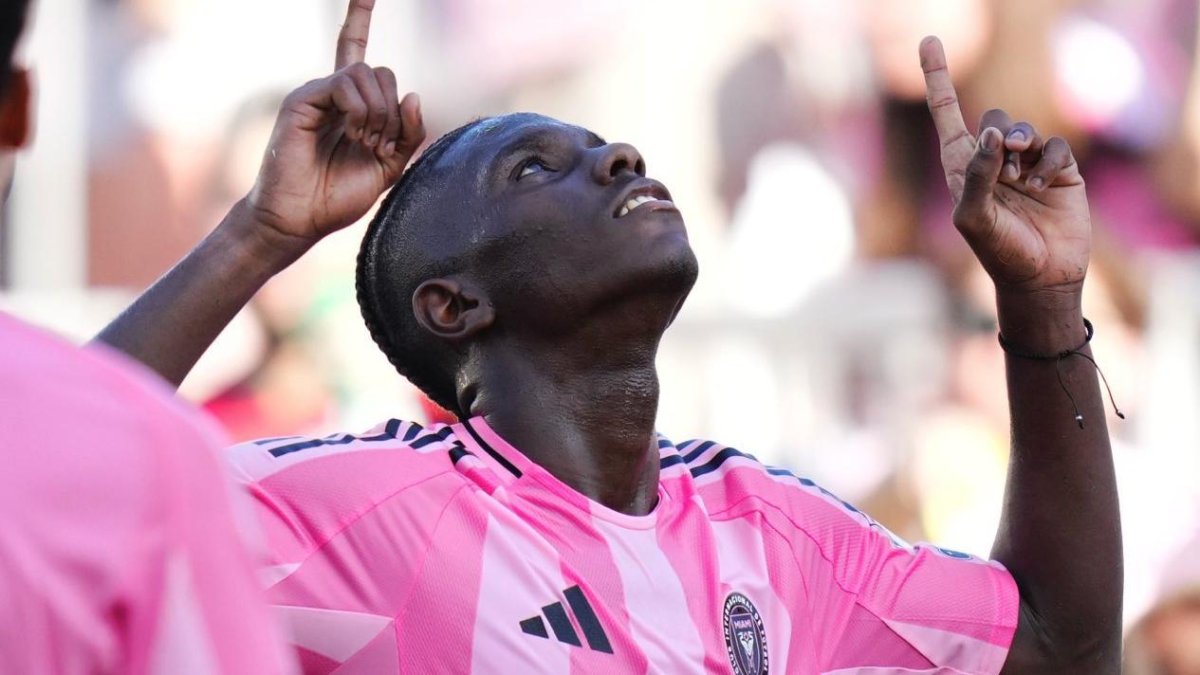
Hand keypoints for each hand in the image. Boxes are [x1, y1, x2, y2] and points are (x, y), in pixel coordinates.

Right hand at [246, 0, 425, 253]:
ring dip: (380, 113)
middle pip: (381, 71)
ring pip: (366, 73)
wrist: (300, 219)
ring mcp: (317, 94)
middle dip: (393, 110)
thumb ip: (407, 134)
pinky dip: (361, 110)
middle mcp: (334, 94)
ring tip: (366, 143)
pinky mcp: (303, 100)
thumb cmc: (338, 196)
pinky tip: (356, 135)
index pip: (356, 50)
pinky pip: (345, 83)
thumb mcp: (388, 167)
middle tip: (379, 144)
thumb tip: (413, 95)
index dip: (357, 17)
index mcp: (352, 106)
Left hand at [920, 36, 1089, 295]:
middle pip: (995, 118)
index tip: (929, 40)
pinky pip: (1054, 146)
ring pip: (1025, 129)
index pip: (947, 114)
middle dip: (1001, 134)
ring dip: (1025, 149)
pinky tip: (1046, 184)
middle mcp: (993, 162)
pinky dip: (1050, 161)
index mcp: (962, 167)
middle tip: (1008, 166)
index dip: (937, 77)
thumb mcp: (974, 218)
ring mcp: (1027, 165)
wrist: (1040, 278)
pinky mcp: (1059, 171)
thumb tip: (991, 133)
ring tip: (1024, 179)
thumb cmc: (998, 253)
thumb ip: (977, 174)